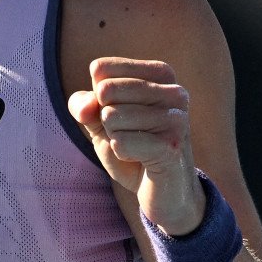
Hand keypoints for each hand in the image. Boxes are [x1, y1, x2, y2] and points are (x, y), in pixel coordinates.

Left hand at [67, 58, 203, 234]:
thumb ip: (84, 105)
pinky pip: (120, 142)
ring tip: (138, 147)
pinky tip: (141, 159)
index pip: (101, 71)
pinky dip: (121, 154)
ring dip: (115, 138)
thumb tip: (85, 107)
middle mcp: (175, 91)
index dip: (97, 99)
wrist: (163, 190)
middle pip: (105, 91)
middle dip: (106, 119)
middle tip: (130, 134)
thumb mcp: (101, 120)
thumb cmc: (133, 147)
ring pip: (111, 116)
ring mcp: (177, 118)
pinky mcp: (171, 146)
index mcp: (161, 74)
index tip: (122, 114)